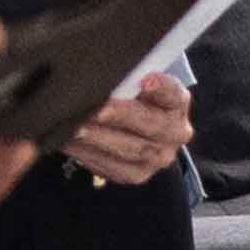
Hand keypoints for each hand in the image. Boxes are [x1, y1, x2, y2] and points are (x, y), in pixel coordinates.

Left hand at [63, 64, 195, 187]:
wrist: (132, 126)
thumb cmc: (129, 96)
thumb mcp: (134, 81)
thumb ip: (126, 78)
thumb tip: (102, 75)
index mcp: (178, 102)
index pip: (173, 93)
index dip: (162, 87)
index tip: (147, 80)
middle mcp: (175, 133)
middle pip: (152, 124)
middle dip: (121, 116)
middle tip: (96, 110)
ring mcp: (159, 157)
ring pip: (131, 150)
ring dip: (100, 138)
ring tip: (76, 127)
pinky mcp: (137, 174)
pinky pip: (113, 167)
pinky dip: (89, 154)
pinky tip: (71, 142)